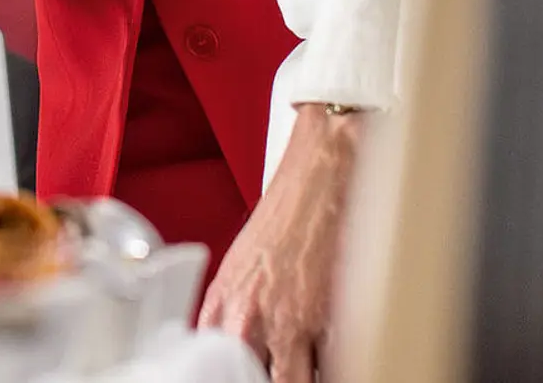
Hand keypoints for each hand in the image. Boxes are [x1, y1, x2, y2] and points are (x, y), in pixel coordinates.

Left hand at [199, 104, 364, 381]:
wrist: (320, 180)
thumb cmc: (287, 215)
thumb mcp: (240, 266)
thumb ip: (233, 312)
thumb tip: (236, 346)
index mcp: (221, 306)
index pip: (212, 366)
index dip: (232, 372)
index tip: (241, 371)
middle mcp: (248, 320)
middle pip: (249, 378)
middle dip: (266, 377)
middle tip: (276, 370)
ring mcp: (288, 326)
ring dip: (295, 376)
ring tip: (300, 368)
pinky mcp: (329, 325)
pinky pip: (327, 371)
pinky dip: (328, 369)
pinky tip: (327, 361)